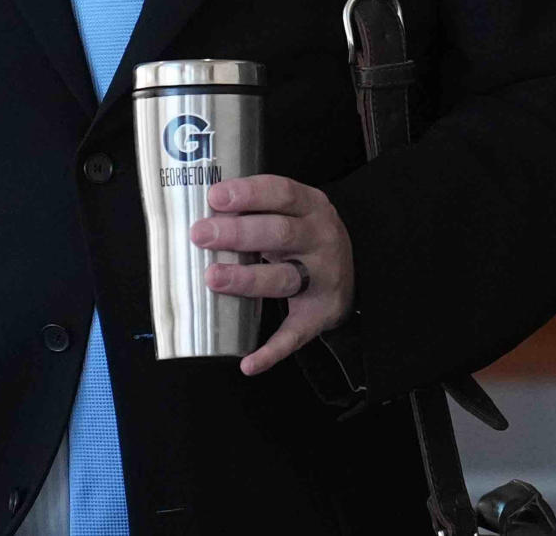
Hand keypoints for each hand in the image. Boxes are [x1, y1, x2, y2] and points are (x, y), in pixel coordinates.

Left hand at [189, 174, 354, 376]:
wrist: (354, 271)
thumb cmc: (305, 233)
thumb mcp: (293, 211)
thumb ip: (258, 208)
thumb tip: (204, 211)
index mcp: (312, 207)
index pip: (282, 193)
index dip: (248, 194)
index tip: (215, 197)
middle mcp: (321, 240)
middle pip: (279, 233)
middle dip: (237, 234)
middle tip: (201, 235)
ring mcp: (322, 279)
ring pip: (283, 279)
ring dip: (246, 279)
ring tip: (213, 278)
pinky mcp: (319, 316)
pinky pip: (294, 335)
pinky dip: (271, 351)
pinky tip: (247, 363)